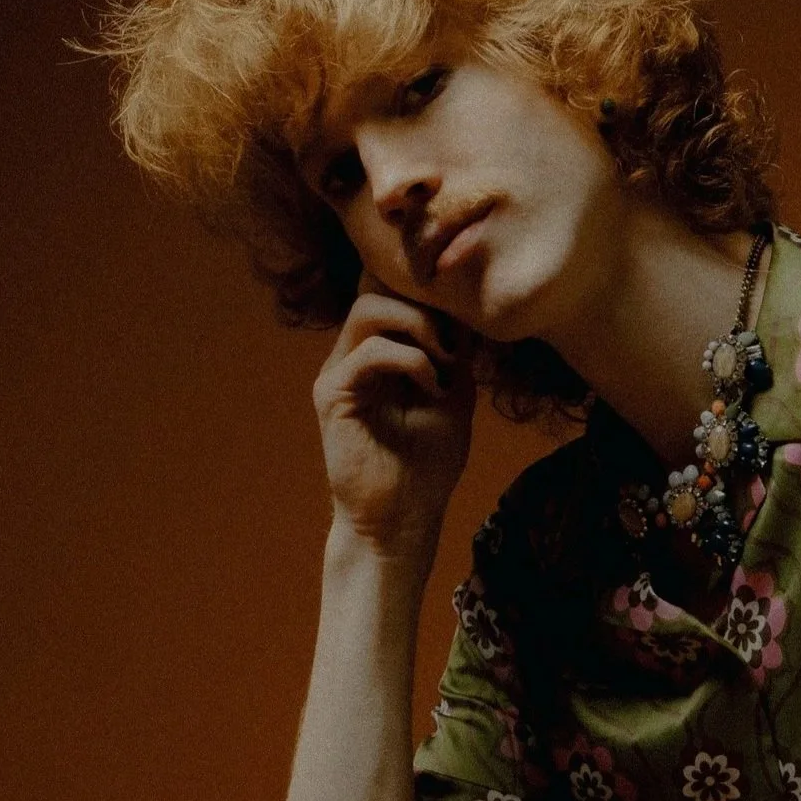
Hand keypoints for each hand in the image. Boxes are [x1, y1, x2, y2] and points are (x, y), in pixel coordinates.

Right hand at [312, 273, 477, 557]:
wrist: (404, 516)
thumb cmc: (428, 462)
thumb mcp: (455, 393)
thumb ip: (454, 349)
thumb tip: (467, 304)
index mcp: (380, 350)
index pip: (388, 290)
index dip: (423, 284)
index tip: (464, 305)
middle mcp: (353, 353)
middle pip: (376, 286)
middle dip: (425, 302)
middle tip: (456, 340)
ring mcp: (340, 370)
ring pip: (368, 309)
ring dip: (418, 326)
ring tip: (445, 361)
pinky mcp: (332, 394)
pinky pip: (368, 351)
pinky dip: (410, 360)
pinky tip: (432, 386)